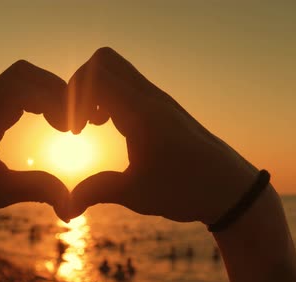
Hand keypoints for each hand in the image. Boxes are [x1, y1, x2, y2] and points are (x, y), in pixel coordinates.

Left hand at [0, 60, 69, 218]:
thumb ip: (34, 190)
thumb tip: (69, 202)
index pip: (21, 90)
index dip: (52, 101)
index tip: (69, 129)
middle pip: (24, 73)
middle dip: (55, 91)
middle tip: (72, 123)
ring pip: (22, 75)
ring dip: (48, 91)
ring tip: (64, 121)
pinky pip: (18, 85)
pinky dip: (39, 95)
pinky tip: (51, 119)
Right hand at [64, 48, 257, 222]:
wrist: (229, 188)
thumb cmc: (186, 191)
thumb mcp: (136, 195)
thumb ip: (95, 192)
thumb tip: (65, 207)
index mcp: (141, 114)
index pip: (94, 77)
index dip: (72, 99)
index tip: (76, 133)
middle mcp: (150, 98)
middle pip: (103, 61)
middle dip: (80, 86)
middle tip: (80, 121)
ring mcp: (157, 99)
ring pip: (115, 69)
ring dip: (95, 90)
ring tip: (93, 125)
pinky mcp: (161, 106)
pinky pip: (127, 83)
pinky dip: (110, 95)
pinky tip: (111, 126)